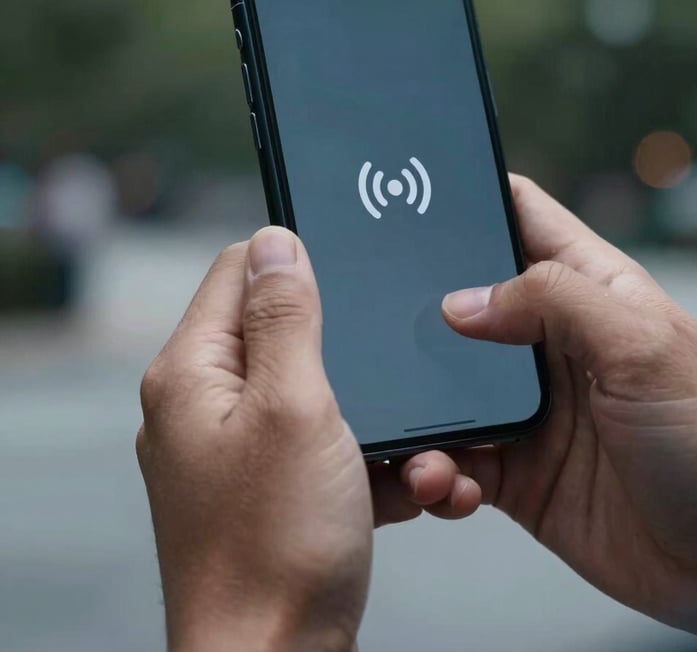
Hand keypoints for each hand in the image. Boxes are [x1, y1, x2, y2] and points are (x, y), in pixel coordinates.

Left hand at [137, 227, 371, 651]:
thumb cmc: (277, 549)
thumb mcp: (295, 407)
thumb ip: (285, 317)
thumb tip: (276, 243)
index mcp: (193, 374)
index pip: (238, 270)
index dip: (295, 262)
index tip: (349, 273)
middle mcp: (205, 407)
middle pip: (285, 334)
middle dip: (350, 355)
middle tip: (389, 384)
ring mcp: (237, 451)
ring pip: (318, 395)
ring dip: (370, 417)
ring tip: (408, 459)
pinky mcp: (270, 490)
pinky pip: (325, 447)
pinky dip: (365, 461)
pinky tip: (401, 488)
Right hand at [386, 176, 696, 631]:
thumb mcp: (642, 348)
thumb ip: (553, 302)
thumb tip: (461, 301)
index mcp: (591, 290)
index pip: (523, 217)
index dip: (473, 198)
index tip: (417, 192)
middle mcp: (554, 342)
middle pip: (466, 299)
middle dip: (421, 308)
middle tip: (377, 321)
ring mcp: (531, 406)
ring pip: (447, 385)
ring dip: (421, 408)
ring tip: (418, 437)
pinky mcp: (515, 469)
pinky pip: (453, 457)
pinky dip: (436, 469)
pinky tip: (445, 482)